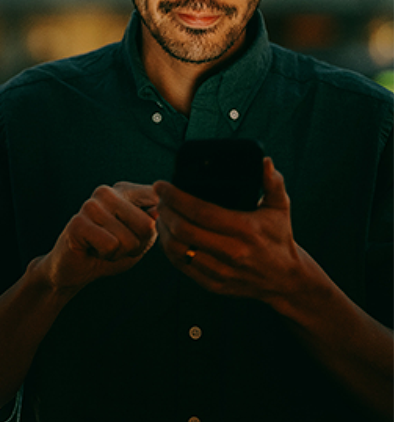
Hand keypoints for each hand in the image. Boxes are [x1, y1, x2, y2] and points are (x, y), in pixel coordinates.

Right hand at [37, 182, 159, 292]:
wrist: (76, 269)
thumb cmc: (111, 250)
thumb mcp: (141, 237)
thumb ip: (154, 223)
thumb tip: (159, 212)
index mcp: (125, 191)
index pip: (158, 199)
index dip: (160, 225)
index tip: (145, 234)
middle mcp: (107, 192)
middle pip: (147, 226)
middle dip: (137, 245)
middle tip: (117, 245)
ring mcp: (91, 205)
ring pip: (128, 239)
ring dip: (120, 253)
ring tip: (104, 247)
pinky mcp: (78, 223)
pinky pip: (111, 246)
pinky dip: (107, 256)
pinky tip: (94, 250)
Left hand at [156, 158, 302, 303]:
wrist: (287, 280)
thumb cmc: (279, 237)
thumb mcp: (280, 207)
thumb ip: (272, 182)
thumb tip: (265, 161)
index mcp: (245, 230)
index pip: (200, 211)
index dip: (175, 197)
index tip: (162, 185)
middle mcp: (232, 253)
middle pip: (183, 229)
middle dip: (165, 210)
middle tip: (160, 197)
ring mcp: (221, 272)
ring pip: (177, 249)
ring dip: (163, 228)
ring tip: (161, 213)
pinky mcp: (213, 284)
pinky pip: (181, 265)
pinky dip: (168, 248)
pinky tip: (167, 233)